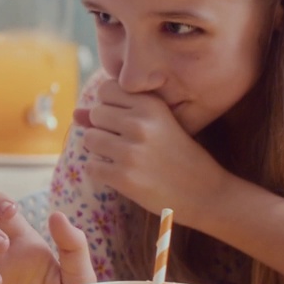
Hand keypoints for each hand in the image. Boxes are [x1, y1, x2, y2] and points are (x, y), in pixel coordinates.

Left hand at [75, 79, 228, 219]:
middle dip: (105, 129)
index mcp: (152, 105)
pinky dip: (101, 172)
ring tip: (125, 159)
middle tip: (127, 144)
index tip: (126, 122)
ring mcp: (131, 151)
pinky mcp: (123, 177)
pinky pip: (91, 167)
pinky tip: (123, 175)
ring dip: (101, 151)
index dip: (110, 106)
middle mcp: (140, 124)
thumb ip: (116, 115)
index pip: (106, 90)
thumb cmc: (180, 155)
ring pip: (89, 139)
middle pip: (95, 114)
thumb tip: (75, 113)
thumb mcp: (158, 126)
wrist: (208, 194)